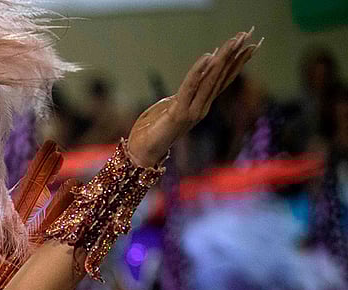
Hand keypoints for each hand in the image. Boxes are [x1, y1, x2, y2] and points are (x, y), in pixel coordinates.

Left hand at [126, 31, 259, 166]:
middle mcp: (202, 107)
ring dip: (224, 58)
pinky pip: (190, 87)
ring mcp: (193, 110)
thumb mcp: (169, 106)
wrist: (141, 154)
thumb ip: (182, 94)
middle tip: (249, 34)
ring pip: (211, 79)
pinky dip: (198, 71)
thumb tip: (192, 80)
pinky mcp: (179, 113)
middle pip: (221, 76)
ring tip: (235, 40)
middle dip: (235, 54)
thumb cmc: (150, 130)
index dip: (236, 62)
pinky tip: (209, 56)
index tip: (249, 44)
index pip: (223, 79)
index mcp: (201, 104)